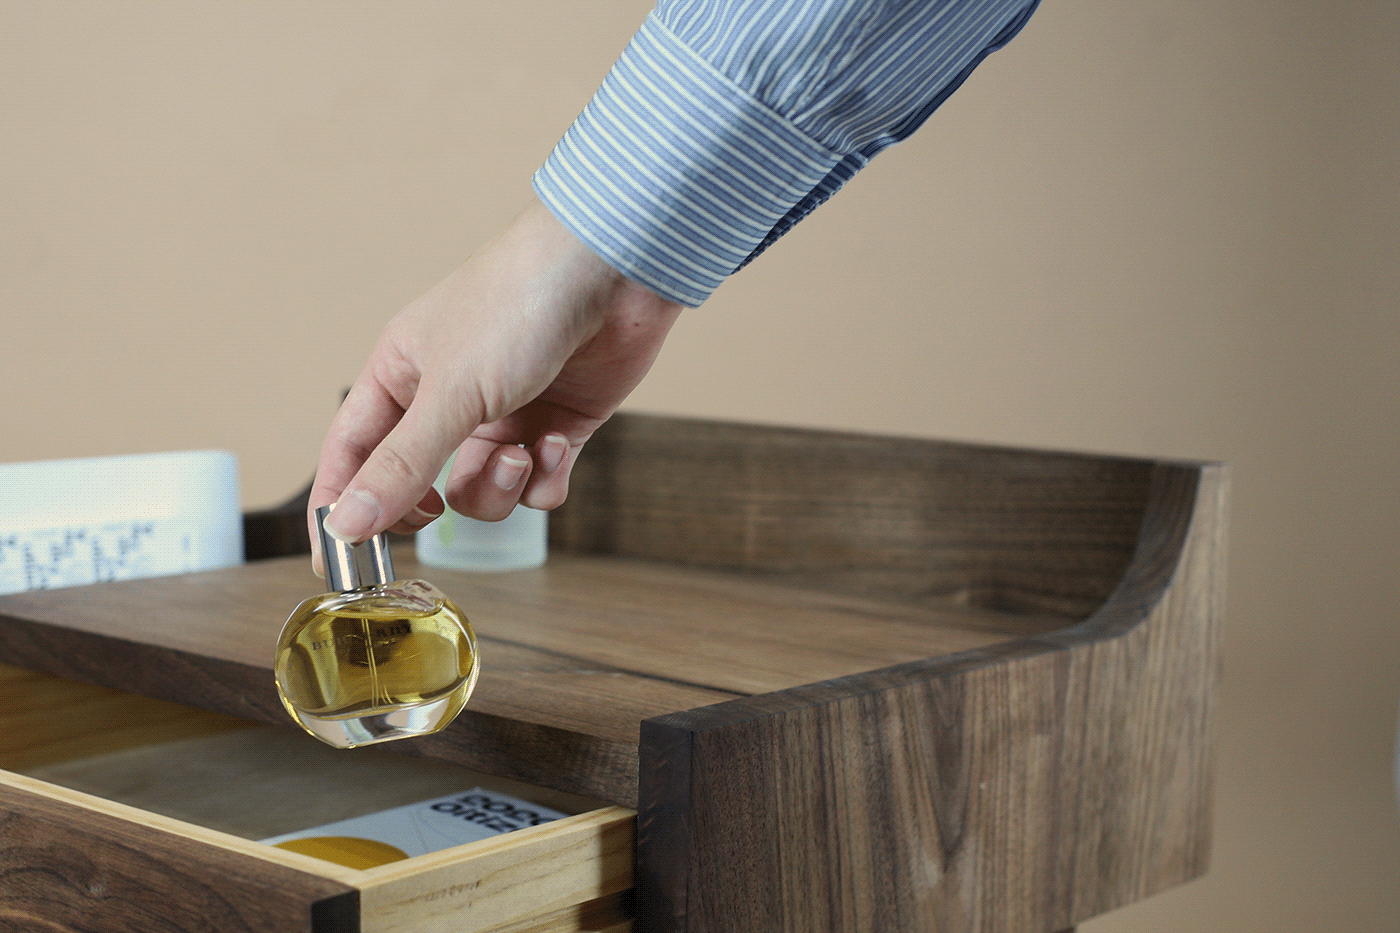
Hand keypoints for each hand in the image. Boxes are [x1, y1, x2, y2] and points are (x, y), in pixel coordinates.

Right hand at [307, 198, 682, 573]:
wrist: (612, 273)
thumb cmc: (517, 304)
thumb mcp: (450, 392)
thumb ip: (400, 465)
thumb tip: (345, 526)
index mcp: (400, 375)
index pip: (351, 454)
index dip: (339, 507)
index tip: (335, 563)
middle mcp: (448, 397)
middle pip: (416, 483)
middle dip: (429, 505)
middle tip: (434, 513)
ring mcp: (505, 413)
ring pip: (481, 490)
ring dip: (499, 487)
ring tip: (520, 455)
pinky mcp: (556, 425)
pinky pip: (536, 484)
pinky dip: (545, 477)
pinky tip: (558, 443)